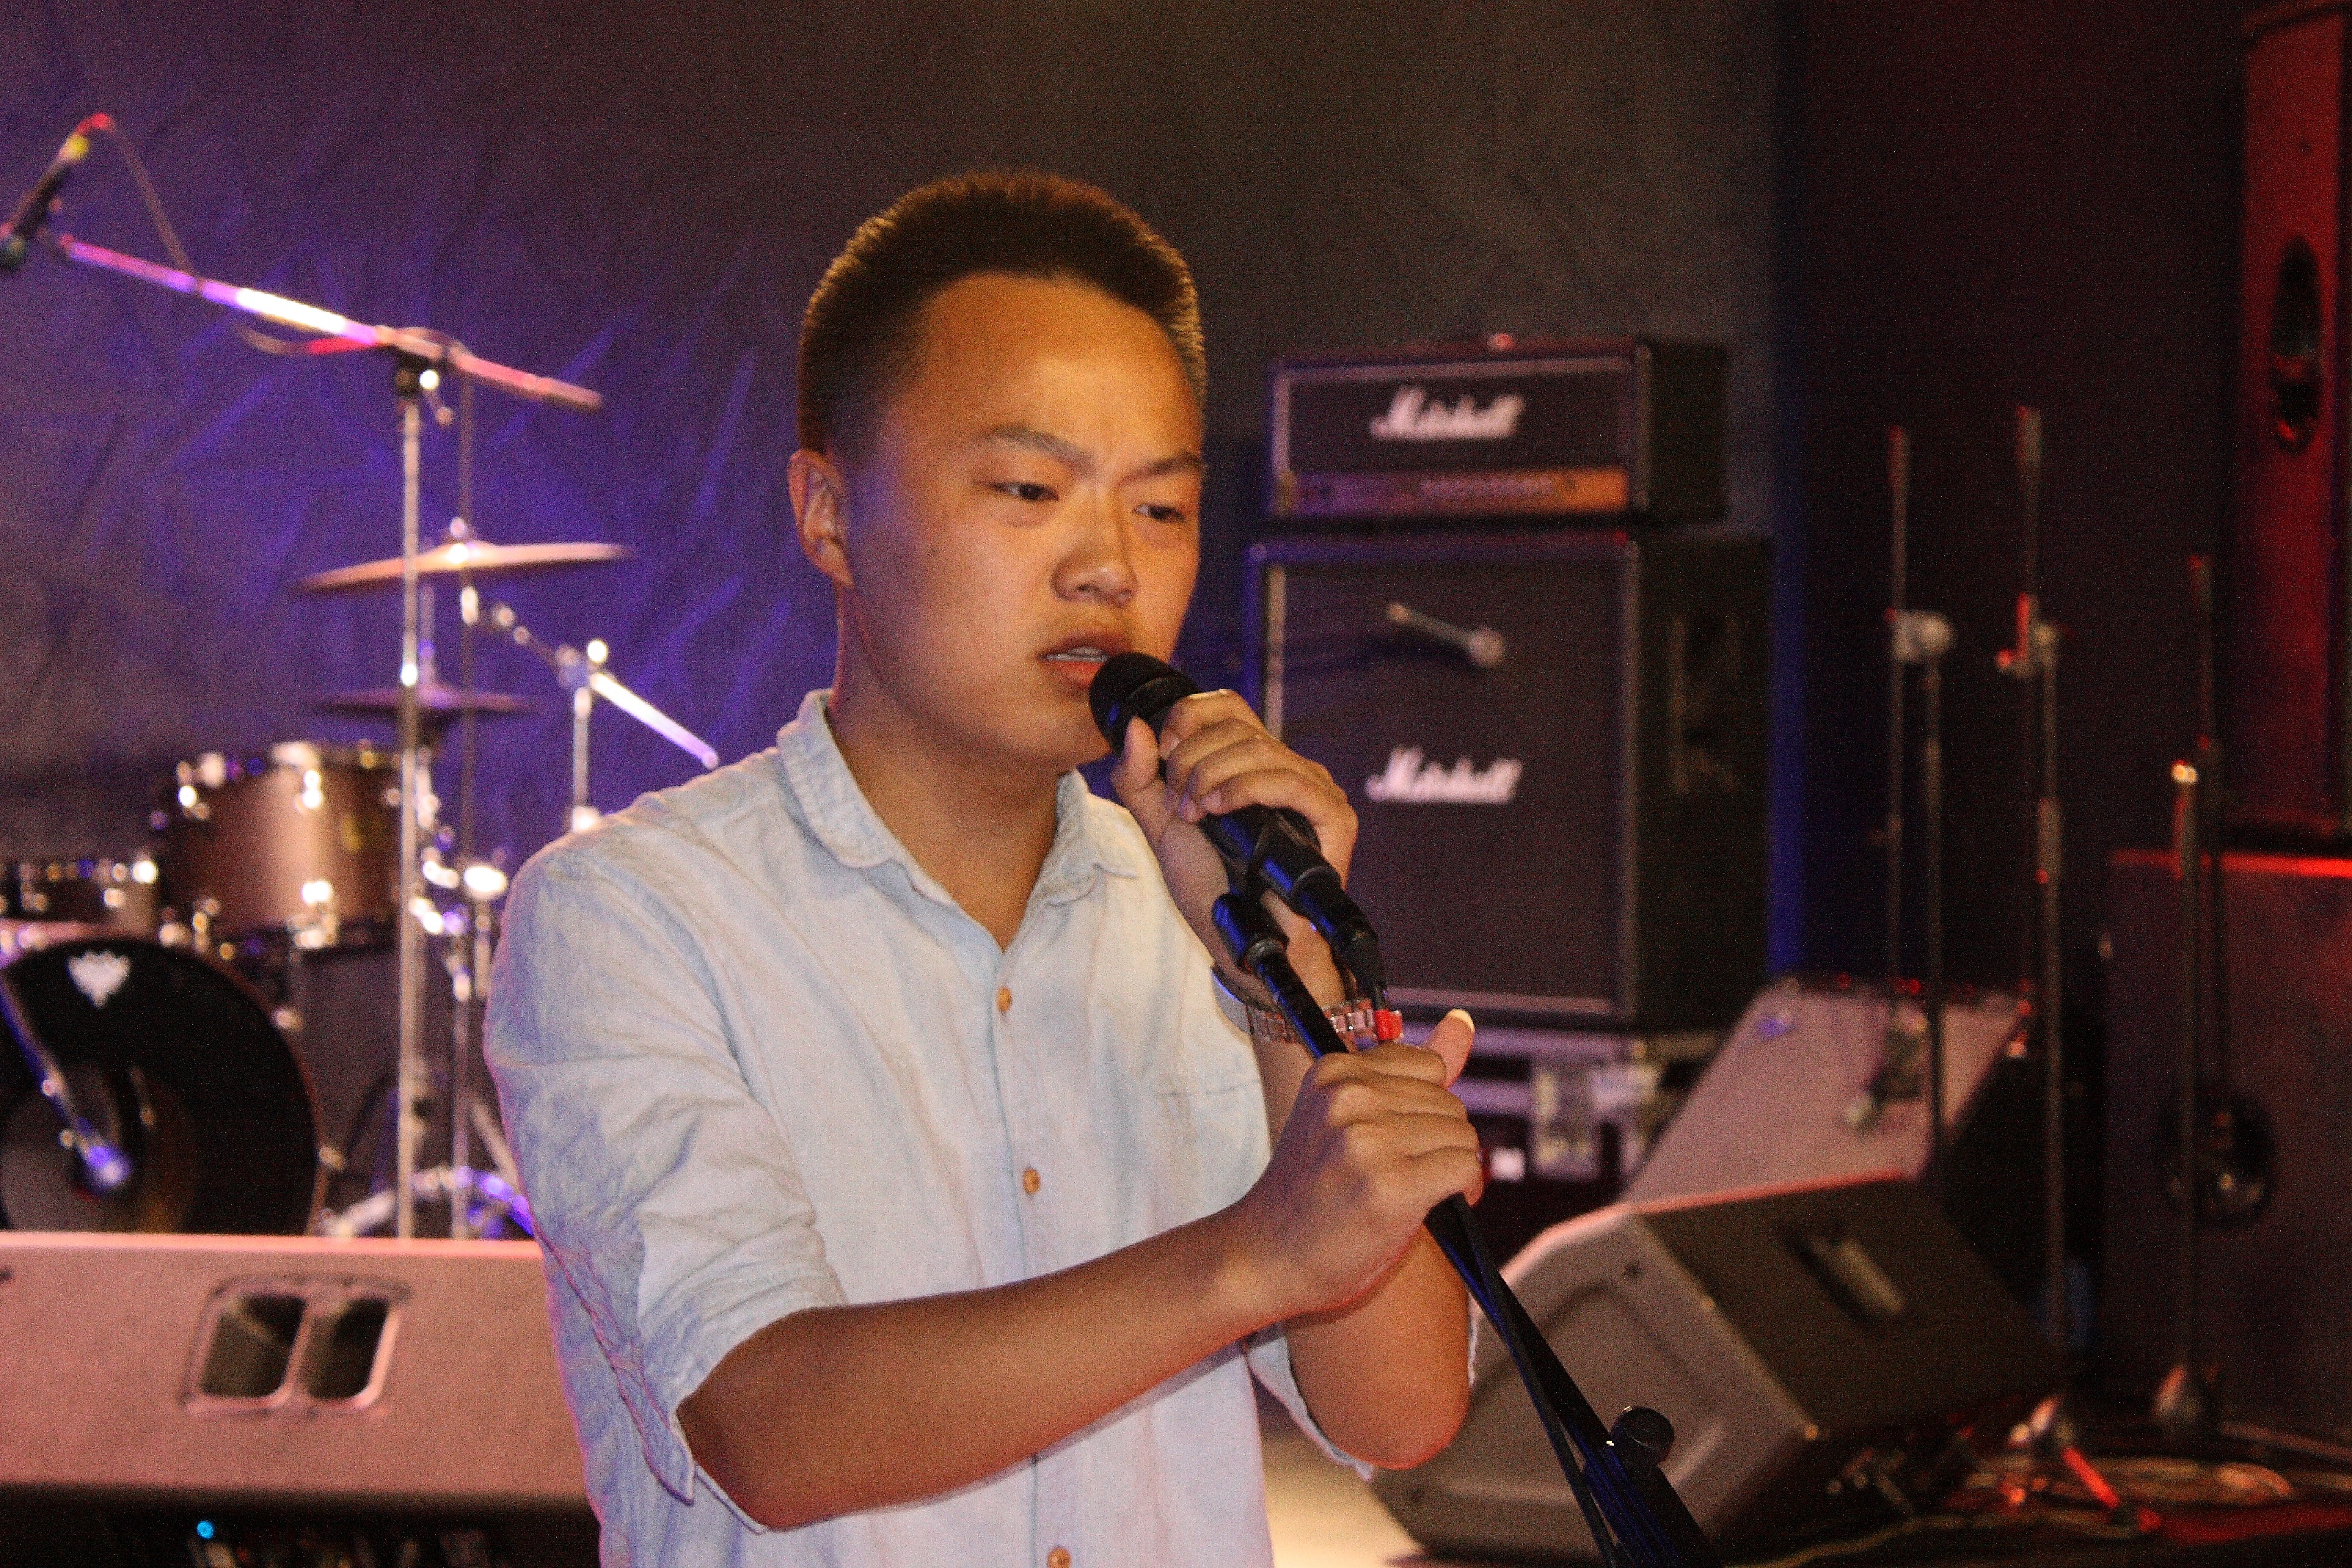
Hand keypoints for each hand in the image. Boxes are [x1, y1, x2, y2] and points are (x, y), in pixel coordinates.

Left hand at [1108, 690, 1356, 1000]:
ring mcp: (1314, 790)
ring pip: (1259, 748)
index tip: (1164, 754)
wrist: (1241, 942)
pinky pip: (1291, 781)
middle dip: (1191, 758)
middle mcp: (1287, 768)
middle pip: (1237, 725)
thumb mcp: (1162, 826)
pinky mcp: (1334, 817)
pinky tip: (1219, 808)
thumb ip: (1140, 779)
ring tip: (1193, 812)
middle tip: (1177, 803)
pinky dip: (1246, 787)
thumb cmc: (1212, 888)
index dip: (1189, 717)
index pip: (1227, 706)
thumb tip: (1133, 725)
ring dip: (1211, 774)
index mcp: (1253, 762)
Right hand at [1229, 1020, 1483, 1320]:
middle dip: (1441, 1142)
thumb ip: (1406, 1073)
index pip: (1429, 1067)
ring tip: (1411, 1193)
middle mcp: (1349, 1096)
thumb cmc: (1310, 1190)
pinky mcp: (1391, 1185)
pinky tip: (1429, 1209)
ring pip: (1464, 1136)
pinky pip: (1466, 1168)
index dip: (1427, 1110)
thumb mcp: (1344, 1116)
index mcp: (1333, 1069)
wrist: (1263, 1257)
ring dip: (1451, 1168)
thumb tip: (1465, 1019)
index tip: (1405, 1142)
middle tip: (1405, 1176)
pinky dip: (1463, 1191)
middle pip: (1451, 1104)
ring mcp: (1368, 1140)